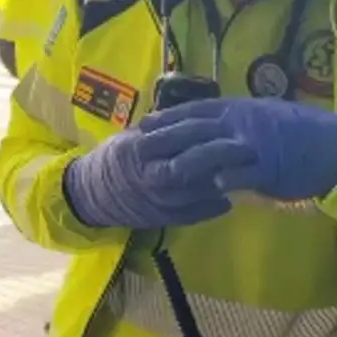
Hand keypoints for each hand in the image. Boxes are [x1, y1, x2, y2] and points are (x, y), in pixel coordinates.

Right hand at [63, 117, 255, 228]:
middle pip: (187, 167)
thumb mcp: (131, 137)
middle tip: (247, 149)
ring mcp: (153, 200)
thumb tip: (195, 117)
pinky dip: (208, 209)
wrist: (89, 195)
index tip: (229, 124)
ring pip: (191, 193)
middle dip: (218, 158)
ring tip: (245, 172)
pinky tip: (228, 201)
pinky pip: (187, 215)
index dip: (203, 132)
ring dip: (220, 183)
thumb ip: (160, 130)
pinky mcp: (158, 219)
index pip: (175, 137)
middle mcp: (146, 175)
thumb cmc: (113, 159)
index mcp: (137, 149)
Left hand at [139, 98, 336, 200]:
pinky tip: (207, 189)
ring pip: (212, 151)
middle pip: (195, 129)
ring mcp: (254, 144)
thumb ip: (238, 122)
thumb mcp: (264, 117)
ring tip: (163, 174)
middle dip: (165, 138)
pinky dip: (224, 180)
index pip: (196, 110)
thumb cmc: (302, 133)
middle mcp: (242, 122)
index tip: (145, 122)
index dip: (169, 116)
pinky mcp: (269, 168)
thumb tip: (214, 126)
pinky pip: (242, 174)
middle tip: (139, 147)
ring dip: (185, 163)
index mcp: (240, 108)